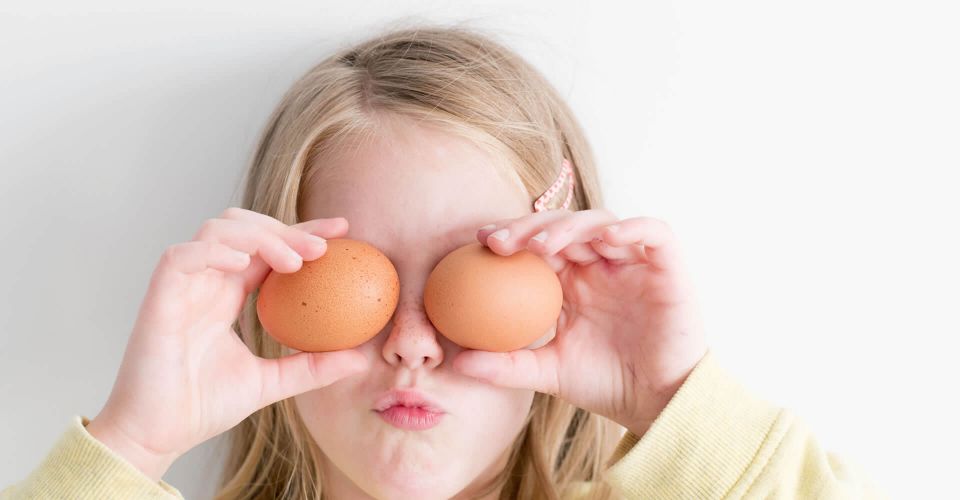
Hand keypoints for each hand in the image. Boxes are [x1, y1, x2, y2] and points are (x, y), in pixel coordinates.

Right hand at [86, 208, 369, 480]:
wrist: (157, 436)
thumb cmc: (202, 407)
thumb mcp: (271, 383)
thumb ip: (312, 367)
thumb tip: (361, 359)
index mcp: (227, 295)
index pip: (268, 249)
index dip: (302, 233)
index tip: (343, 232)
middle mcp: (206, 282)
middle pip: (245, 227)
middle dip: (286, 228)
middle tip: (324, 247)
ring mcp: (182, 286)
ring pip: (216, 230)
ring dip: (258, 235)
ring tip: (293, 262)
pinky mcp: (159, 297)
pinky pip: (182, 256)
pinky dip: (214, 251)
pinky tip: (244, 261)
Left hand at [452, 209, 707, 436]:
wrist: (657, 403)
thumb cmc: (605, 385)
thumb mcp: (547, 373)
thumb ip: (505, 365)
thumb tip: (455, 364)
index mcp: (572, 281)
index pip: (538, 244)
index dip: (511, 235)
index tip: (479, 242)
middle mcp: (600, 265)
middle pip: (563, 226)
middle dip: (530, 226)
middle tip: (500, 241)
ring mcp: (633, 262)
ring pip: (601, 222)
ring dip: (570, 226)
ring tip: (543, 244)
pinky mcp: (668, 266)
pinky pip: (654, 233)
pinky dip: (632, 228)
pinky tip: (606, 238)